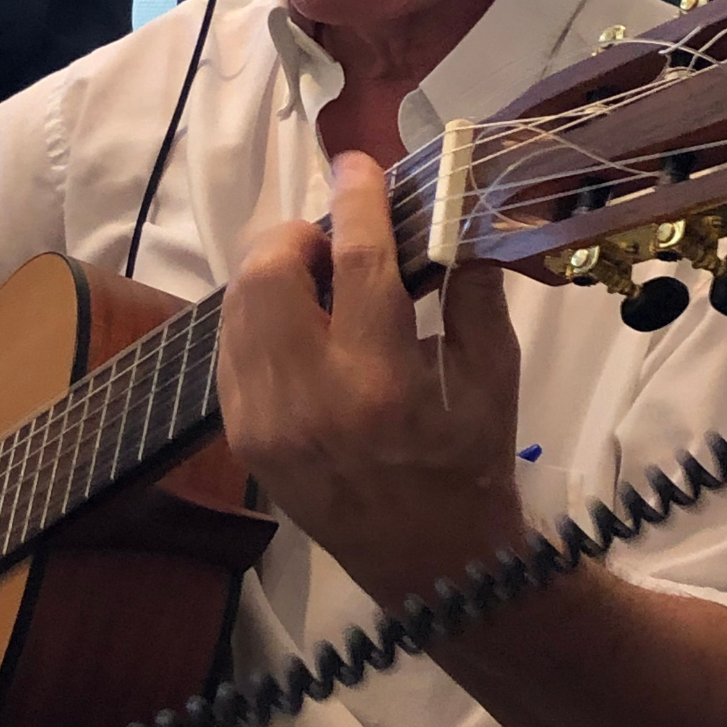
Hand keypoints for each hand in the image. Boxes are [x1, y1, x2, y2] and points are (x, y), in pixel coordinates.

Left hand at [217, 149, 524, 603]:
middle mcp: (309, 401)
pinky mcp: (242, 436)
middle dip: (299, 235)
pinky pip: (231, 347)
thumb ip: (473, 289)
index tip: (359, 162)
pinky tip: (300, 324)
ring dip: (275, 271)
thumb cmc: (470, 463)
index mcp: (381, 385)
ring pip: (238, 304)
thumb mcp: (494, 376)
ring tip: (319, 276)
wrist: (428, 563)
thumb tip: (453, 212)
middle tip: (336, 238)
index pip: (358, 264)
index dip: (357, 200)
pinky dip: (260, 317)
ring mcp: (263, 421)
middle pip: (269, 274)